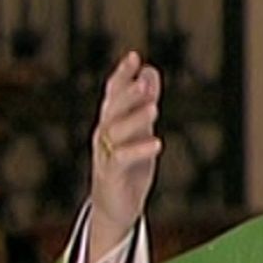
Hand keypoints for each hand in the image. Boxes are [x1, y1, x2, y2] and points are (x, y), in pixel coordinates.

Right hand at [88, 52, 162, 262]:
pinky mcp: (111, 174)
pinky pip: (123, 159)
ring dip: (135, 118)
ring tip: (154, 107)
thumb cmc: (129, 167)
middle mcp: (104, 134)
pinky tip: (157, 143)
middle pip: (113, 108)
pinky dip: (139, 150)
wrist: (116, 206)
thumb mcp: (140, 131)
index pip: (114, 92)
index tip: (135, 56)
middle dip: (128, 93)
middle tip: (144, 81)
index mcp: (111, 121)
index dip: (123, 75)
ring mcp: (106, 154)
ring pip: (117, 131)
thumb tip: (151, 72)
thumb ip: (144, 104)